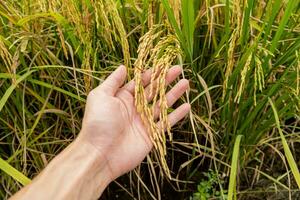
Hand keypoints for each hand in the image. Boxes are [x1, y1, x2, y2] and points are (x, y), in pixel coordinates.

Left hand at [78, 65, 189, 180]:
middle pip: (153, 91)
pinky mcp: (150, 136)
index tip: (162, 63)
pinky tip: (187, 106)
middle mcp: (134, 109)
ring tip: (185, 83)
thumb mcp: (100, 96)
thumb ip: (113, 81)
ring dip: (174, 94)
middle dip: (165, 80)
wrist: (100, 154)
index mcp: (122, 98)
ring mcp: (143, 122)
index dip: (151, 73)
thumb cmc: (97, 123)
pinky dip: (176, 115)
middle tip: (178, 69)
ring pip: (162, 105)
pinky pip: (166, 123)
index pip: (140, 83)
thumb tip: (123, 67)